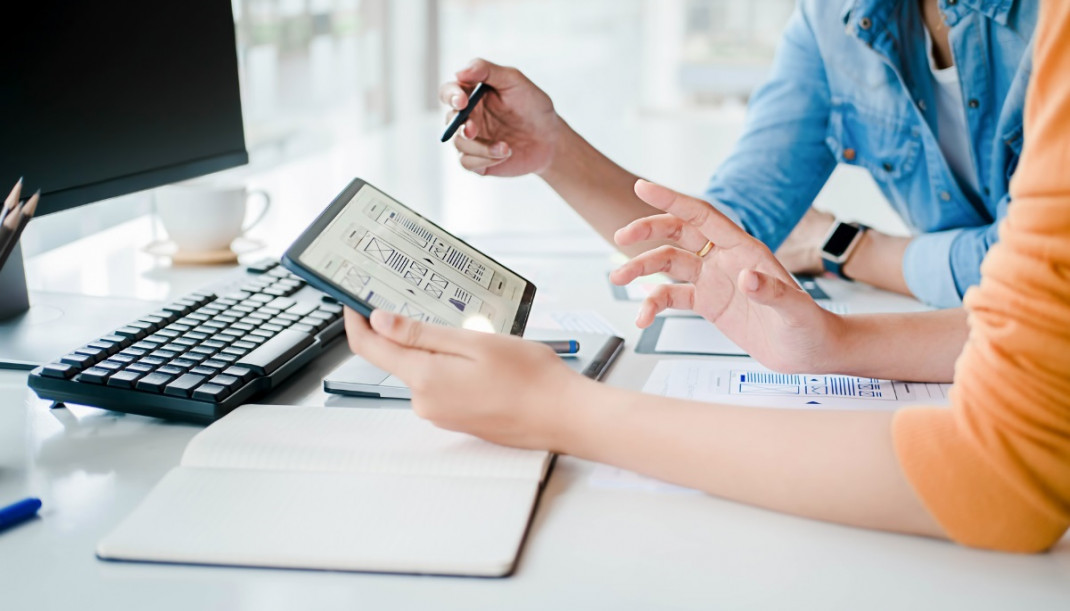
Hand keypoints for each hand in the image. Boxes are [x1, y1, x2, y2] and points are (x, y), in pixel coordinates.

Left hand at [344, 308, 584, 449]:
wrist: (563, 416)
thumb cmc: (529, 378)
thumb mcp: (474, 343)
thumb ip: (422, 334)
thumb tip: (379, 322)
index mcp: (425, 379)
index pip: (370, 348)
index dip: (356, 321)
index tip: (353, 300)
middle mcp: (426, 402)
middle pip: (396, 359)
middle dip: (402, 330)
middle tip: (420, 298)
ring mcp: (441, 414)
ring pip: (421, 371)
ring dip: (433, 348)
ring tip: (466, 329)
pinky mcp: (457, 418)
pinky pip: (440, 385)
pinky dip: (448, 365)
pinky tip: (478, 357)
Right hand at [439, 58, 562, 175]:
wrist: (551, 139)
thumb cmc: (533, 106)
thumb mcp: (514, 81)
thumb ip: (487, 70)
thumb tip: (459, 72)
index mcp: (472, 95)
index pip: (449, 92)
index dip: (450, 95)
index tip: (462, 100)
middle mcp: (468, 117)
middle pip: (449, 120)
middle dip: (459, 125)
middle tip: (473, 129)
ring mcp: (472, 140)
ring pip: (458, 143)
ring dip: (480, 146)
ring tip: (506, 147)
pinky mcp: (478, 161)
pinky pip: (467, 162)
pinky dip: (484, 159)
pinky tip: (505, 153)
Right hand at [611, 180, 844, 373]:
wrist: (810, 352)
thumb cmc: (809, 327)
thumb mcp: (794, 311)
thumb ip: (772, 292)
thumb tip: (746, 278)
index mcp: (744, 249)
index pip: (702, 216)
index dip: (672, 200)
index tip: (642, 187)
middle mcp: (725, 259)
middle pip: (678, 234)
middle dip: (648, 231)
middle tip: (620, 236)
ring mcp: (714, 280)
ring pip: (669, 264)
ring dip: (641, 268)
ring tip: (617, 278)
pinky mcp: (709, 304)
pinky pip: (672, 297)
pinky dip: (653, 304)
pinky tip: (642, 318)